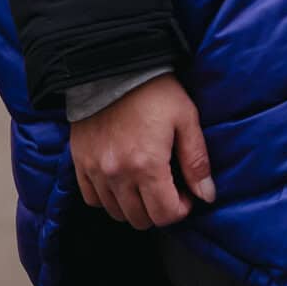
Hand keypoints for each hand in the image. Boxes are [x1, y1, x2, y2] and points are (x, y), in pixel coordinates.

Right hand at [69, 75, 214, 229]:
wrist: (112, 66)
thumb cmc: (154, 91)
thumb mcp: (186, 120)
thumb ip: (196, 162)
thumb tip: (207, 196)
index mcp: (147, 165)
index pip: (165, 215)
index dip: (181, 209)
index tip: (185, 192)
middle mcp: (117, 174)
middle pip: (140, 219)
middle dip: (159, 210)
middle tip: (167, 188)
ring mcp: (95, 170)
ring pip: (115, 212)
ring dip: (134, 206)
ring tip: (145, 184)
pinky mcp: (80, 162)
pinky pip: (91, 198)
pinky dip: (108, 197)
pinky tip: (121, 181)